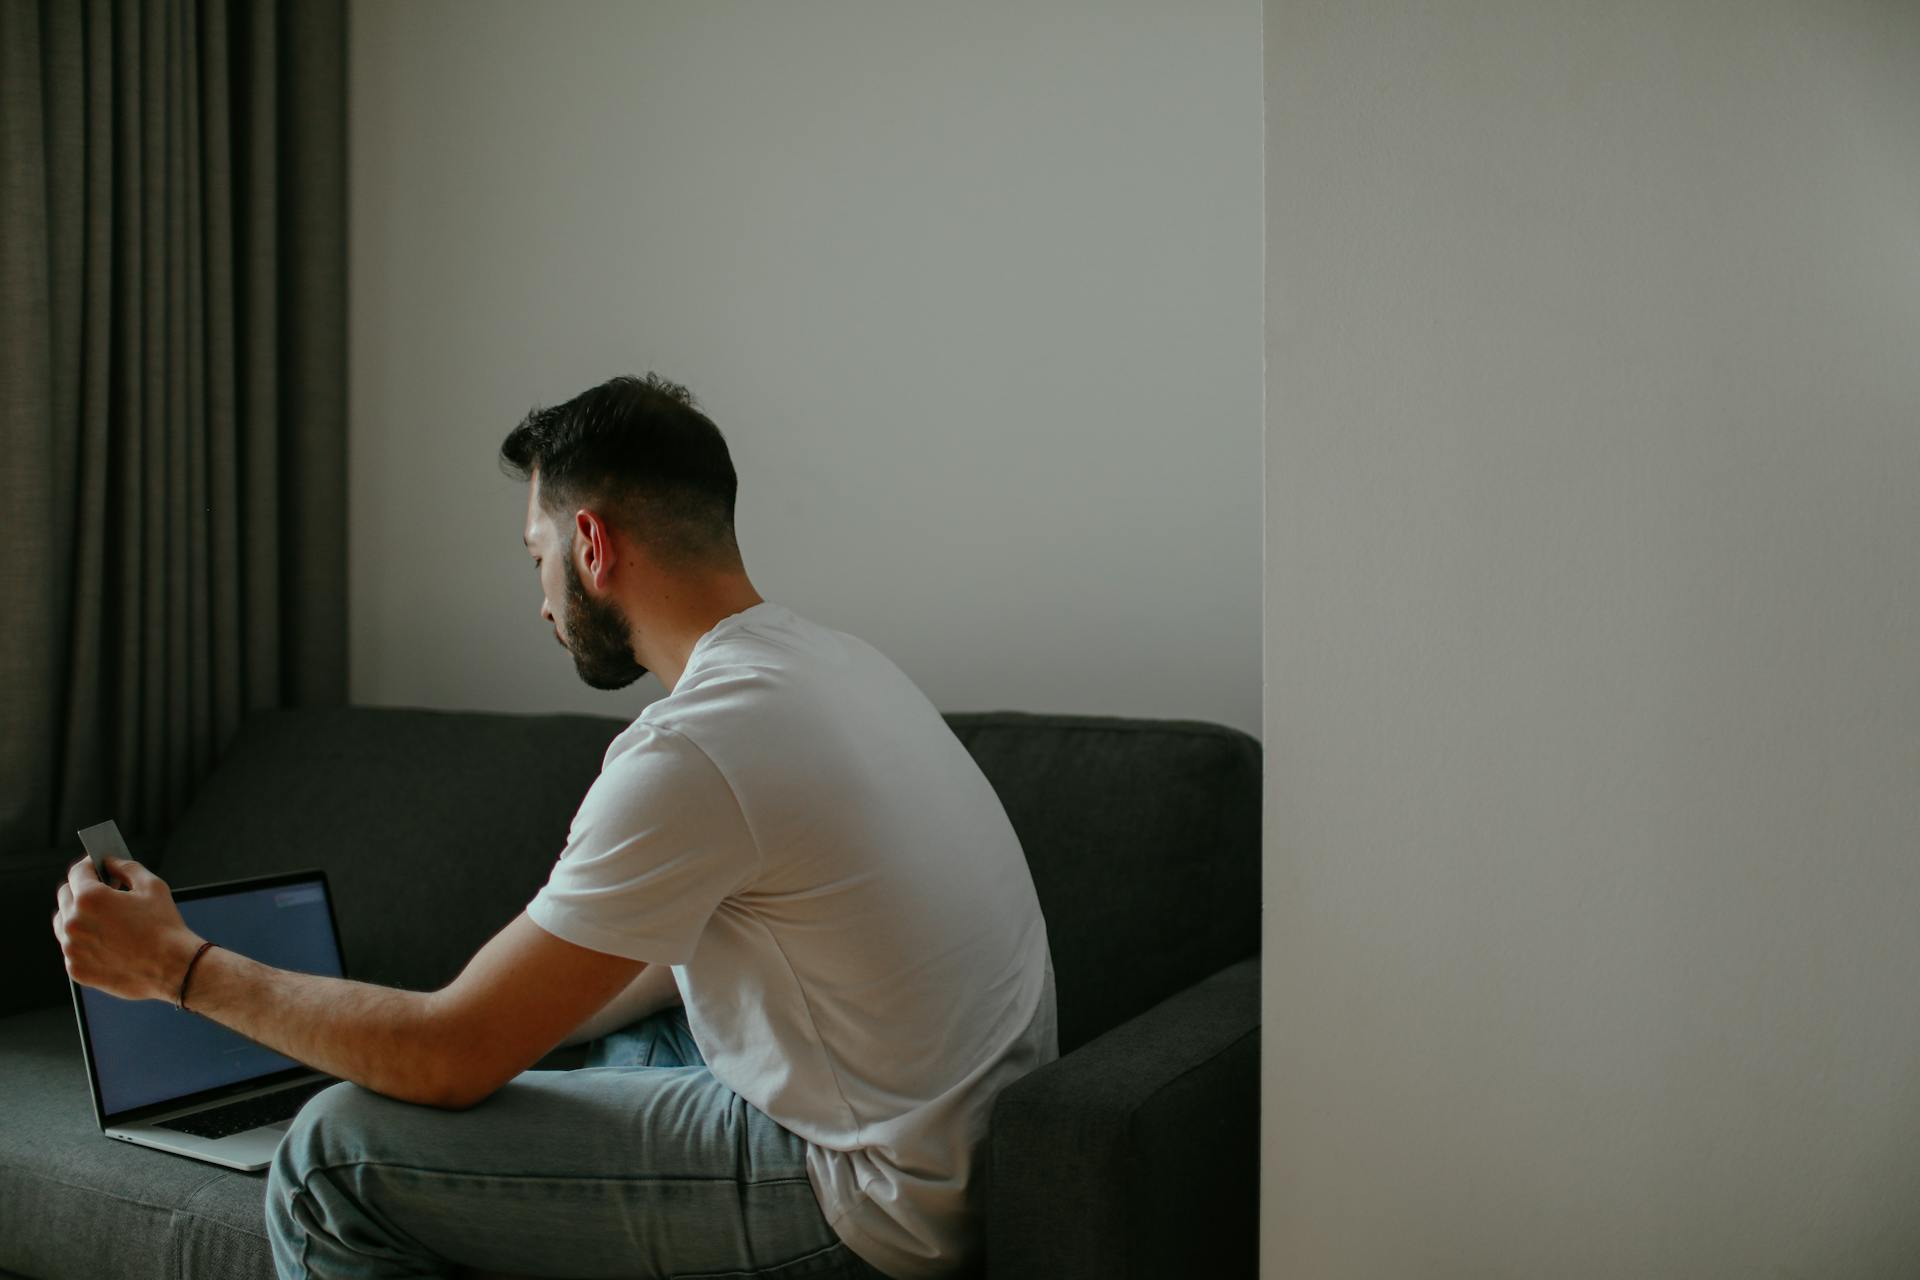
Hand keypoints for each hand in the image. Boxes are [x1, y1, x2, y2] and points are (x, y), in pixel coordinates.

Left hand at [53, 856, 203, 1003]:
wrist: (174, 968)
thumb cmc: (165, 927)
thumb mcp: (152, 886)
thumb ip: (126, 867)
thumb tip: (110, 863)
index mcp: (90, 898)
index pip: (77, 872)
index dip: (89, 865)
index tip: (96, 866)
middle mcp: (74, 922)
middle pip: (65, 895)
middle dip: (82, 889)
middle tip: (103, 891)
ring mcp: (72, 948)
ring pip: (63, 923)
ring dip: (78, 915)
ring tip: (103, 918)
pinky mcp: (76, 969)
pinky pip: (72, 948)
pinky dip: (84, 942)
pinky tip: (106, 941)